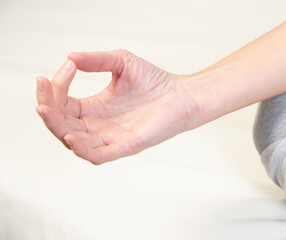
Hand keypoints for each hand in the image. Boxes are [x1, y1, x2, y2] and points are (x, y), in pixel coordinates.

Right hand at [36, 49, 199, 163]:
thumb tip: (70, 57)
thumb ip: (96, 60)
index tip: (68, 66)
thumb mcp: (121, 62)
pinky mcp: (126, 146)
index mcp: (95, 108)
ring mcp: (111, 137)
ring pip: (74, 141)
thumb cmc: (154, 81)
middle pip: (62, 124)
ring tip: (46, 109)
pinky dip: (82, 150)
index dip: (56, 87)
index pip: (63, 103)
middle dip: (47, 108)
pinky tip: (71, 136)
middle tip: (42, 87)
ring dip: (57, 127)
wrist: (182, 94)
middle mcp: (99, 125)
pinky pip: (99, 155)